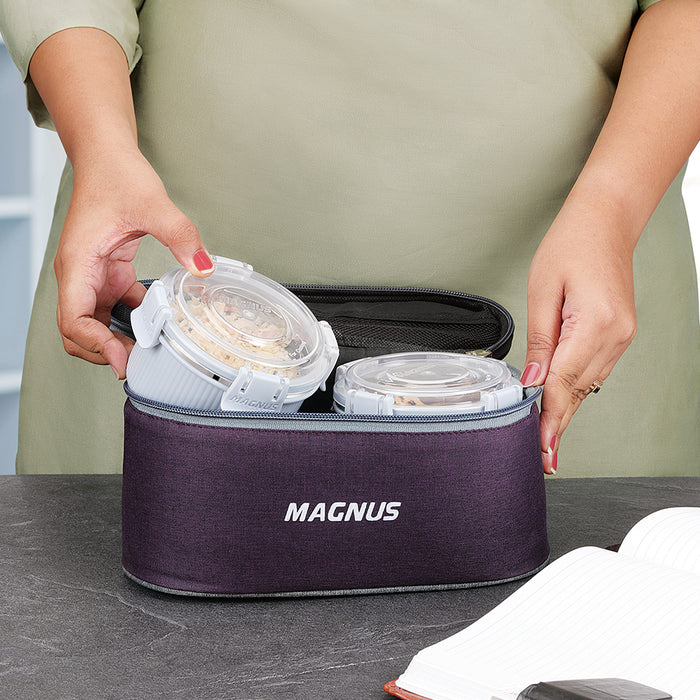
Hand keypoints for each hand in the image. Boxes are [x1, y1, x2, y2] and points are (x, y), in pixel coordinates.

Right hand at [54, 147, 213, 378]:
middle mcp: (80, 275)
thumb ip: (181, 237)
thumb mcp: (154, 204)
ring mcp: (94, 276)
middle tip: (140, 363)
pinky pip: (116, 308)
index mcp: (79, 263)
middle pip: (78, 331)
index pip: (73, 319)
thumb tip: (204, 268)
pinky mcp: (110, 273)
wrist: (108, 156)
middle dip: (103, 352)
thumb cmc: (116, 175)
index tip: (123, 358)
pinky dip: (133, 321)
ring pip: (96, 324)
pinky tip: (159, 324)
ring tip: (150, 351)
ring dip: (117, 341)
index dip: (95, 345)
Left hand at [522, 208, 636, 474]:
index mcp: (596, 323)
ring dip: (567, 409)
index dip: (550, 420)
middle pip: (579, 392)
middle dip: (558, 424)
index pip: (565, 384)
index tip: (541, 449)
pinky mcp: (619, 334)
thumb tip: (534, 381)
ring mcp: (622, 336)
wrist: (605, 222)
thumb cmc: (571, 245)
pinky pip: (595, 371)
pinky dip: (576, 389)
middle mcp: (615, 335)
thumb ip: (540, 341)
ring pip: (588, 386)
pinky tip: (562, 403)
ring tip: (546, 438)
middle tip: (542, 457)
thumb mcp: (542, 291)